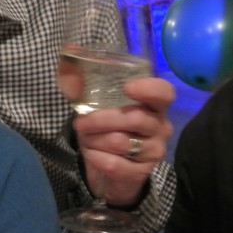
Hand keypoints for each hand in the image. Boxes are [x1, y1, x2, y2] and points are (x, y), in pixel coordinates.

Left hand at [74, 75, 174, 206]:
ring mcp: (154, 151)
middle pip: (136, 118)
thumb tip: (68, 60)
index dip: (149, 89)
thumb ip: (82, 84)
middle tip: (80, 123)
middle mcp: (160, 127)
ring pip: (120, 142)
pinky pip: (113, 164)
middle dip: (99, 119)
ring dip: (94, 139)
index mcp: (153, 105)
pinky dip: (95, 157)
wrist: (107, 168)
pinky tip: (93, 154)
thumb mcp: (92, 105)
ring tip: (87, 138)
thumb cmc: (104, 129)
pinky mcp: (141, 172)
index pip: (164, 93)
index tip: (127, 87)